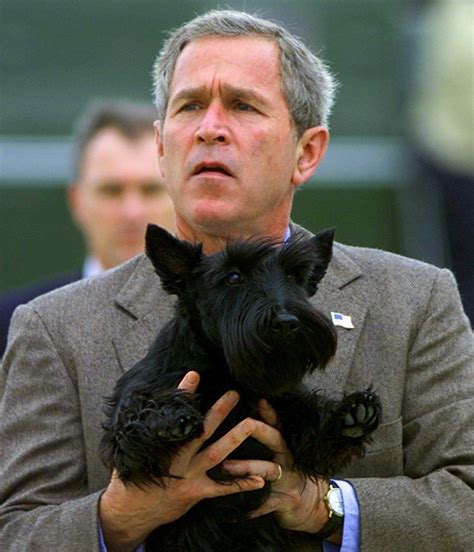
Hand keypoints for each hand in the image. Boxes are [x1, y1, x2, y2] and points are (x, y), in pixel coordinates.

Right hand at [99, 371, 264, 551]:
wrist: (129, 513)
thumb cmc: (131, 477)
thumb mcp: (131, 450)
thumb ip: (144, 430)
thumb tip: (144, 405)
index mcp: (161, 446)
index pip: (174, 415)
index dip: (182, 394)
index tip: (193, 375)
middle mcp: (178, 460)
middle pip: (201, 431)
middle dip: (218, 412)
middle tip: (234, 394)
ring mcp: (189, 477)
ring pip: (216, 455)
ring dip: (234, 439)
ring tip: (252, 425)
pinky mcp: (197, 493)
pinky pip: (222, 488)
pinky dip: (241, 484)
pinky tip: (260, 479)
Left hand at [222, 399, 333, 536]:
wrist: (310, 505)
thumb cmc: (286, 474)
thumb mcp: (280, 455)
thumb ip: (267, 440)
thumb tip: (243, 419)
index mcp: (283, 447)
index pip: (277, 425)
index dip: (269, 412)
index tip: (259, 399)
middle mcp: (286, 459)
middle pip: (276, 440)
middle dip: (261, 431)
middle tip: (244, 423)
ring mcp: (287, 480)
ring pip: (267, 469)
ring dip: (246, 467)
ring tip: (225, 466)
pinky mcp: (283, 501)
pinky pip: (264, 505)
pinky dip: (249, 508)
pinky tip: (231, 512)